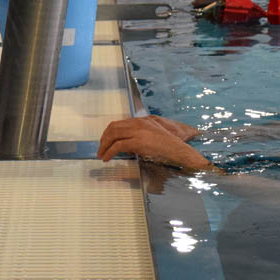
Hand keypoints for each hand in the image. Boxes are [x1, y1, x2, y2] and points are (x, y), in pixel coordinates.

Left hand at [96, 116, 212, 168]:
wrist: (178, 150)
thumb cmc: (168, 146)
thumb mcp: (153, 136)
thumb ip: (140, 136)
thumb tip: (128, 146)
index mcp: (141, 120)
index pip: (119, 123)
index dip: (108, 133)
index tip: (104, 142)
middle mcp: (138, 123)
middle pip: (113, 128)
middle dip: (104, 139)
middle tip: (100, 149)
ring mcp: (137, 131)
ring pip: (113, 135)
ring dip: (104, 146)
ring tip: (101, 155)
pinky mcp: (138, 142)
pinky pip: (118, 146)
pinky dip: (109, 152)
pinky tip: (107, 158)